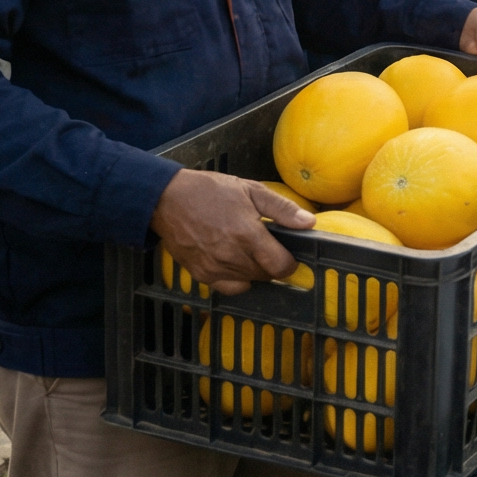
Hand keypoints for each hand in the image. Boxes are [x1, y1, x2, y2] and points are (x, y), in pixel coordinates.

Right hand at [151, 170, 311, 294]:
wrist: (167, 200)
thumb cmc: (210, 191)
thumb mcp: (251, 190)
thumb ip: (282, 209)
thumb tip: (309, 223)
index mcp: (248, 234)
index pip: (281, 266)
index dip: (290, 262)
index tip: (289, 254)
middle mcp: (231, 256)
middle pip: (266, 276)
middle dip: (272, 264)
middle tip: (265, 246)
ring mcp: (214, 268)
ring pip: (248, 282)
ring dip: (254, 270)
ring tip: (246, 249)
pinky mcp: (200, 275)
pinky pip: (228, 287)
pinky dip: (236, 279)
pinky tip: (233, 261)